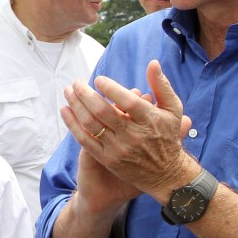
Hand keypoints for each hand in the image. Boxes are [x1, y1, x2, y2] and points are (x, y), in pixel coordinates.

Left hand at [63, 60, 193, 198]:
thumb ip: (161, 86)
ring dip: (76, 106)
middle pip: (104, 112)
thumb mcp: (173, 110)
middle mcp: (133, 135)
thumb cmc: (167, 136)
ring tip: (68, 92)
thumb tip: (153, 63)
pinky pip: (85, 140)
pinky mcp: (108, 159)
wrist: (165, 174)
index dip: (111, 89)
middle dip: (86, 94)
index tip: (99, 79)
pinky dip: (73, 124)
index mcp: (149, 120)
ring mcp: (118, 149)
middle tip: (77, 82)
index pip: (128, 102)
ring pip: (92, 125)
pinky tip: (65, 110)